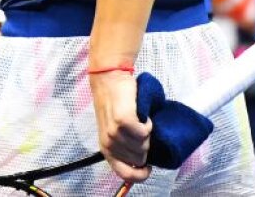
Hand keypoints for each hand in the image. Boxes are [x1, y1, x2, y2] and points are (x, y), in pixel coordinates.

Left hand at [89, 70, 152, 184]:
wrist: (109, 79)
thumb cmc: (115, 103)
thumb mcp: (114, 130)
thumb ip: (124, 147)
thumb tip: (141, 161)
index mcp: (106, 149)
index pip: (124, 174)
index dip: (140, 175)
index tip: (148, 168)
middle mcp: (109, 143)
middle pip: (140, 159)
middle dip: (145, 146)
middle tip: (139, 129)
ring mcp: (115, 133)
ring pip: (144, 145)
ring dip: (146, 132)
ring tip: (138, 120)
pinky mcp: (123, 121)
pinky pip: (145, 132)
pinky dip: (148, 123)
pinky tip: (141, 115)